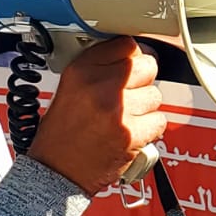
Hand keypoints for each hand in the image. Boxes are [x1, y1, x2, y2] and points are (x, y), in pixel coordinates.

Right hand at [27, 37, 170, 195]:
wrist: (56, 170)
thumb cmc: (62, 132)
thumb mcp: (69, 87)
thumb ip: (100, 68)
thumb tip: (132, 56)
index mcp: (81, 71)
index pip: (127, 45)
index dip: (132, 58)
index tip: (131, 66)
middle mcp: (100, 87)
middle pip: (147, 66)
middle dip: (142, 80)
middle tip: (129, 95)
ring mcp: (118, 110)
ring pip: (155, 95)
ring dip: (146, 107)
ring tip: (125, 117)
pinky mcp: (132, 134)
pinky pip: (159, 120)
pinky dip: (150, 128)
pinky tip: (132, 132)